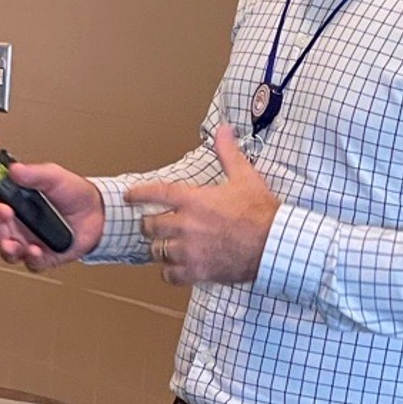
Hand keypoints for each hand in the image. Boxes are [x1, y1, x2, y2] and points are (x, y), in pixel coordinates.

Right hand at [0, 162, 104, 272]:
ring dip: (7, 250)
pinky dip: (31, 258)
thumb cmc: (74, 193)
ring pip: (8, 252)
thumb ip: (35, 174)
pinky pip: (32, 263)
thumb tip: (14, 169)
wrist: (99, 212)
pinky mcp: (44, 256)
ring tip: (13, 245)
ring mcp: (29, 242)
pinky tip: (35, 250)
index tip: (1, 208)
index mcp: (15, 204)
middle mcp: (18, 225)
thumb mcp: (55, 177)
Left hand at [127, 125, 279, 286]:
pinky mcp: (197, 271)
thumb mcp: (245, 176)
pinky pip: (169, 274)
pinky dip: (170, 271)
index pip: (155, 193)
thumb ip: (228, 152)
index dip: (138, 193)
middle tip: (154, 224)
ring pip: (157, 251)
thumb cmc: (260, 211)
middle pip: (150, 226)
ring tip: (165, 246)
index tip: (129, 195)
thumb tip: (223, 129)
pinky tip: (176, 268)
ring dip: (160, 248)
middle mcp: (186, 225)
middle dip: (150, 224)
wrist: (273, 244)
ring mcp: (189, 250)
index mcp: (194, 200)